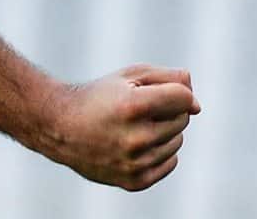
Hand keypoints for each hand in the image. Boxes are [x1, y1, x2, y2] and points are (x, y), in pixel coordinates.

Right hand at [44, 65, 200, 190]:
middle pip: (183, 119)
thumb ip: (169, 79)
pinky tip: (141, 143)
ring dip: (165, 130)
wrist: (60, 127)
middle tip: (142, 108)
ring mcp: (134, 163)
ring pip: (178, 141)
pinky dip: (162, 152)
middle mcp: (135, 138)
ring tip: (136, 125)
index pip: (184, 97)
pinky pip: (170, 163)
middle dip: (170, 109)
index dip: (179, 90)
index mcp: (133, 106)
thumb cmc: (100, 96)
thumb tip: (196, 104)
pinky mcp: (133, 181)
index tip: (163, 90)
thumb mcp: (131, 75)